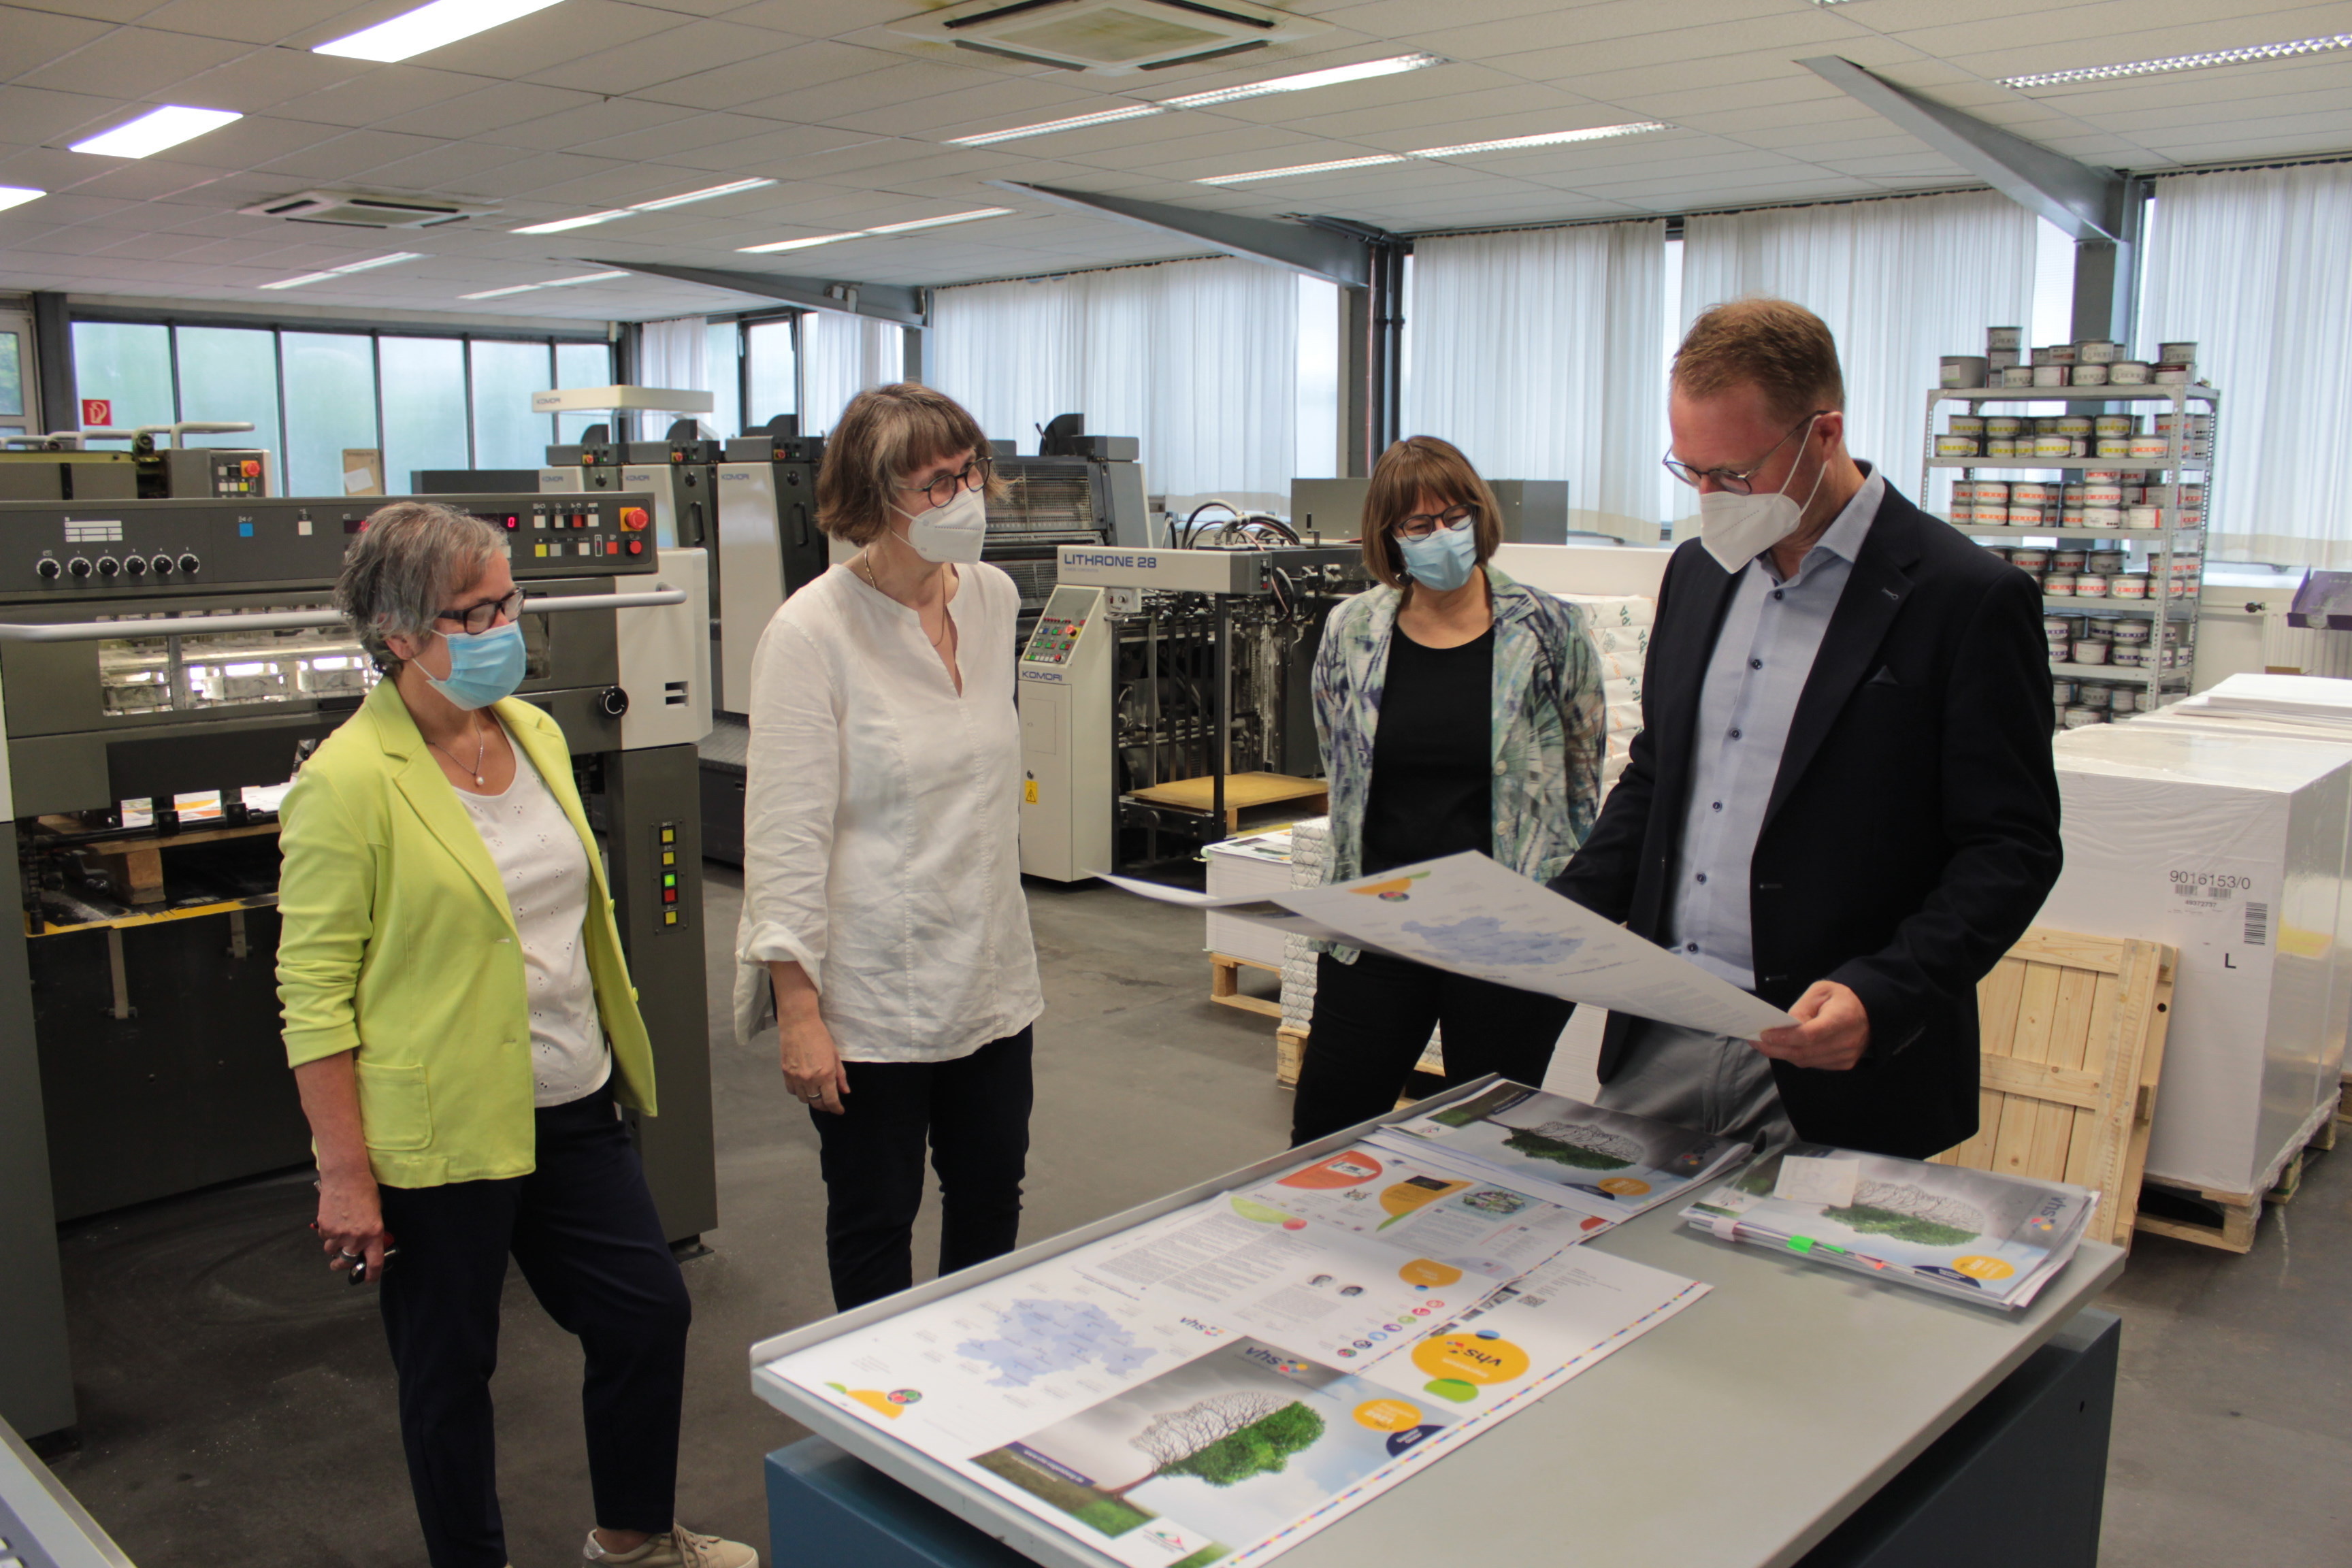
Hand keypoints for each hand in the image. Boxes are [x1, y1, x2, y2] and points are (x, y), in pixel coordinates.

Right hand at [314, 1169, 392, 1282]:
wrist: (346, 1177)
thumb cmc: (365, 1190)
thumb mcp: (377, 1213)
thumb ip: (372, 1231)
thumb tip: (367, 1243)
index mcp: (374, 1234)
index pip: (374, 1263)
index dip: (371, 1275)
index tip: (368, 1279)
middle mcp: (356, 1238)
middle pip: (346, 1262)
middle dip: (341, 1265)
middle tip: (339, 1263)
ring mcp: (338, 1234)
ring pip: (331, 1251)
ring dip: (333, 1246)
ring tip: (337, 1233)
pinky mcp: (325, 1227)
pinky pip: (324, 1237)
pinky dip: (327, 1234)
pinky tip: (332, 1221)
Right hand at [780, 1013, 851, 1114]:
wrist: (799, 1024)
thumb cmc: (820, 1036)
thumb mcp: (835, 1055)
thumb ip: (840, 1076)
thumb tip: (844, 1092)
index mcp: (825, 1074)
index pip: (831, 1100)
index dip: (836, 1108)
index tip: (839, 1110)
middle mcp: (810, 1079)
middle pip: (817, 1103)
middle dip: (825, 1106)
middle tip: (830, 1104)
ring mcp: (796, 1077)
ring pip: (804, 1099)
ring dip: (812, 1099)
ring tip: (817, 1094)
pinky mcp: (786, 1073)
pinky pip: (792, 1091)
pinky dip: (799, 1092)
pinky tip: (804, 1087)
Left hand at [1752, 980, 1869, 1070]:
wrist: (1869, 1012)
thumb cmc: (1841, 998)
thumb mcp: (1820, 992)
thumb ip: (1801, 1008)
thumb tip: (1783, 1027)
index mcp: (1842, 1019)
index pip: (1810, 1035)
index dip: (1785, 1037)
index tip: (1763, 1034)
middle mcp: (1846, 1042)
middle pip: (1804, 1052)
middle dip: (1775, 1048)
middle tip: (1754, 1040)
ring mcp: (1846, 1056)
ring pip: (1806, 1061)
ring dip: (1782, 1054)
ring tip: (1763, 1044)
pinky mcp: (1844, 1064)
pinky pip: (1813, 1064)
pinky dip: (1796, 1057)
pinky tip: (1783, 1048)